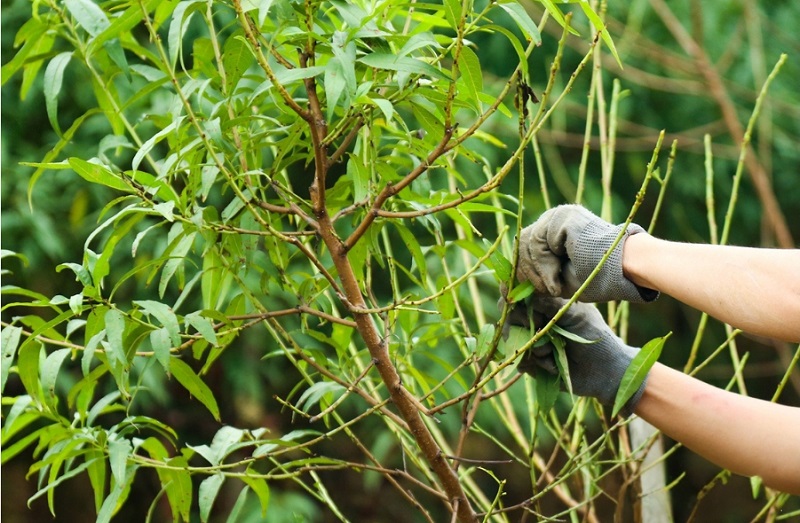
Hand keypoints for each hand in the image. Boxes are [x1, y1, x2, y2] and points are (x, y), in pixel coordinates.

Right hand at [511, 295, 646, 416]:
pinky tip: (553, 364)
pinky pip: (520, 361)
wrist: (606, 370)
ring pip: (513, 340)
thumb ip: (550, 304)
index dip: (515, 301)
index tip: (529, 312)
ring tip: (553, 351)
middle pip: (508, 317)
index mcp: (545, 305)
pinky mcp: (532, 363)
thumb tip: (526, 294)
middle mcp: (534, 322)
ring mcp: (531, 343)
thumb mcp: (575, 314)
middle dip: (524, 325)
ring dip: (534, 347)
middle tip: (543, 331)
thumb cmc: (595, 336)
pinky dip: (537, 363)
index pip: (517, 297)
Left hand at [517, 204, 657, 302]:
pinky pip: (537, 244)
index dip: (521, 271)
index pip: (523, 247)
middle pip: (521, 245)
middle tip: (543, 291)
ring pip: (527, 246)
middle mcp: (553, 218)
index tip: (525, 291)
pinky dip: (544, 267)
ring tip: (554, 287)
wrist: (623, 271)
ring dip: (538, 273)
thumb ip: (536, 273)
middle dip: (527, 274)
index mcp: (553, 230)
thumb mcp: (557, 278)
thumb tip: (504, 284)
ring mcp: (557, 215)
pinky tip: (557, 279)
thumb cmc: (597, 278)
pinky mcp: (562, 217)